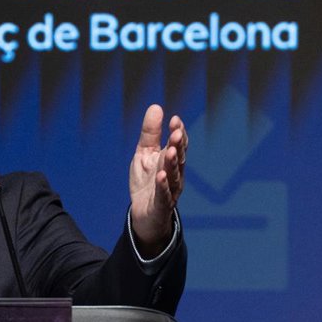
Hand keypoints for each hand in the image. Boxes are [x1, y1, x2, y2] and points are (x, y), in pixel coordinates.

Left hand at [129, 104, 188, 256]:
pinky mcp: (161, 205)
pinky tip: (161, 176)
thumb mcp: (144, 154)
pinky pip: (163, 195)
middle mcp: (175, 174)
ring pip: (173, 175)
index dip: (178, 132)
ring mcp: (170, 190)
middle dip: (178, 145)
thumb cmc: (147, 181)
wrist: (143, 214)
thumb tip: (156, 106)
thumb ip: (150, 133)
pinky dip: (163, 186)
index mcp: (171, 160)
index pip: (178, 144)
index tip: (175, 119)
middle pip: (178, 158)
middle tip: (176, 132)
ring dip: (172, 163)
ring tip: (169, 151)